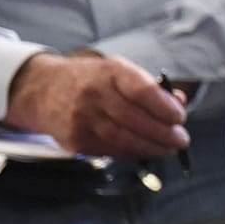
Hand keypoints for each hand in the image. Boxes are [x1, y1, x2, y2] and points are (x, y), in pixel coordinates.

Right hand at [4, 52, 189, 156]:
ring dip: (151, 147)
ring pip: (123, 139)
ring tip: (169, 148)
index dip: (164, 107)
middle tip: (181, 139)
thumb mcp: (118, 71)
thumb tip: (179, 101)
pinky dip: (132, 152)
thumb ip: (150, 86)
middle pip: (135, 119)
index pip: (142, 91)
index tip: (180, 118)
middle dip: (163, 133)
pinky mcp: (75, 140)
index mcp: (109, 72)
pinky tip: (146, 150)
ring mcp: (81, 119)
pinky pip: (110, 150)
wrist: (43, 90)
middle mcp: (93, 95)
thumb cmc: (91, 80)